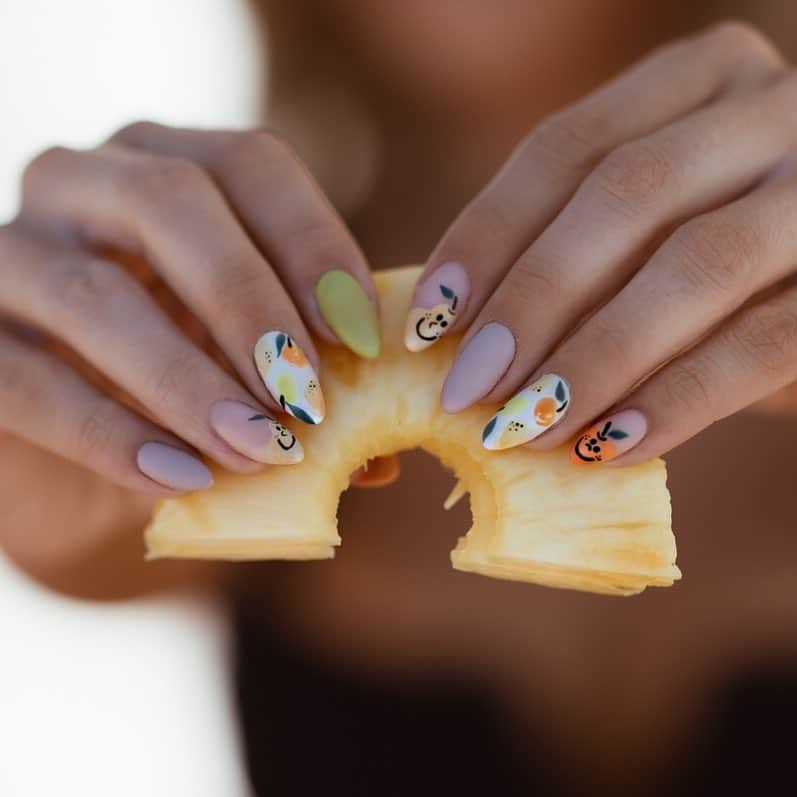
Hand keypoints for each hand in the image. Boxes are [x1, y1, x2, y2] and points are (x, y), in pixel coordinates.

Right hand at [0, 122, 381, 499]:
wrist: (69, 431)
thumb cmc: (174, 380)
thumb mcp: (242, 364)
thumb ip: (304, 388)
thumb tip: (378, 461)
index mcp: (166, 165)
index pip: (250, 164)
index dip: (313, 244)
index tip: (360, 336)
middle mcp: (81, 182)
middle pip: (171, 202)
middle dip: (251, 305)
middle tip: (308, 398)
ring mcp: (10, 253)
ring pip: (94, 295)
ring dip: (190, 381)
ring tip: (259, 449)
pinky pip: (28, 381)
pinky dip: (111, 436)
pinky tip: (180, 479)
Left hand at [406, 22, 796, 464]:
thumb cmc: (717, 260)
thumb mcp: (648, 229)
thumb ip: (575, 250)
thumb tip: (452, 329)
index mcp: (700, 78)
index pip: (566, 147)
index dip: (486, 236)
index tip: (428, 321)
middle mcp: (770, 111)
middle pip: (627, 193)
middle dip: (533, 300)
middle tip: (466, 388)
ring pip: (697, 263)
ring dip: (594, 357)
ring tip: (526, 427)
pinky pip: (765, 342)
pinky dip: (679, 398)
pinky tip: (607, 445)